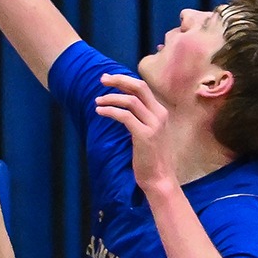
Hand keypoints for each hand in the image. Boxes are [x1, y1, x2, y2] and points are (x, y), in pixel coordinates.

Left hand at [96, 73, 178, 191]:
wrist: (160, 179)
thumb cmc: (151, 157)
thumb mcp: (149, 132)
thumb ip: (141, 117)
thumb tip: (123, 104)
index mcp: (160, 112)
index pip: (142, 87)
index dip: (124, 80)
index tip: (109, 79)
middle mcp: (159, 114)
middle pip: (139, 87)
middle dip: (119, 80)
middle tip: (102, 79)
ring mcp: (154, 125)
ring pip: (130, 100)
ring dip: (111, 98)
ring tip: (97, 101)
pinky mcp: (145, 136)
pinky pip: (125, 116)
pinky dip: (110, 111)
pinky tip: (100, 112)